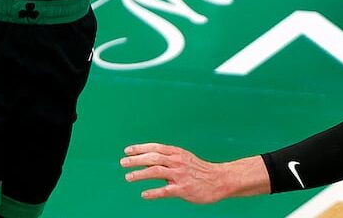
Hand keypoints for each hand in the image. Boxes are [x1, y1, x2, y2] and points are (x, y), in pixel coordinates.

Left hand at [122, 143, 265, 202]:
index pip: (155, 147)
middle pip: (153, 158)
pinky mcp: (183, 189)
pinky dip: (153, 192)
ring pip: (156, 171)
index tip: (127, 150)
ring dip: (140, 174)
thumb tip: (148, 160)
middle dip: (136, 160)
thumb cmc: (199, 170)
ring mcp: (180, 175)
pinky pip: (165, 191)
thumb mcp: (184, 158)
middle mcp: (177, 161)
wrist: (219, 179)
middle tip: (122, 163)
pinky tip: (144, 194)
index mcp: (177, 153)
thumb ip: (168, 159)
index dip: (140, 148)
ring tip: (128, 177)